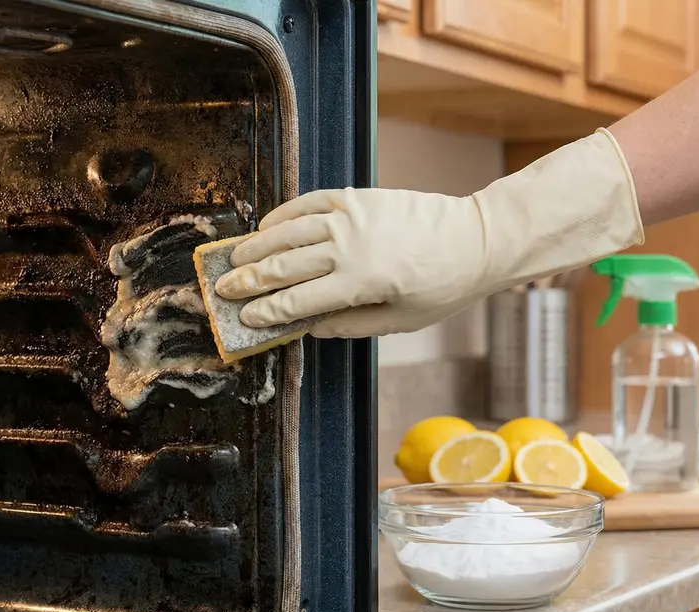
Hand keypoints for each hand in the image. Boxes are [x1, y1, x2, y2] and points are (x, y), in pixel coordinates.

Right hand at [214, 187, 489, 336]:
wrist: (475, 239)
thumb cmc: (442, 287)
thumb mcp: (399, 321)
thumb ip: (348, 325)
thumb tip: (306, 327)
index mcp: (359, 284)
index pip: (296, 302)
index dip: (265, 312)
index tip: (243, 319)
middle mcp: (348, 248)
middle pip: (283, 266)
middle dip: (248, 280)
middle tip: (222, 289)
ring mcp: (350, 218)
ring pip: (288, 233)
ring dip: (256, 247)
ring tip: (234, 258)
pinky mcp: (356, 197)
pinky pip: (308, 204)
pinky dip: (283, 216)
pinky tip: (266, 227)